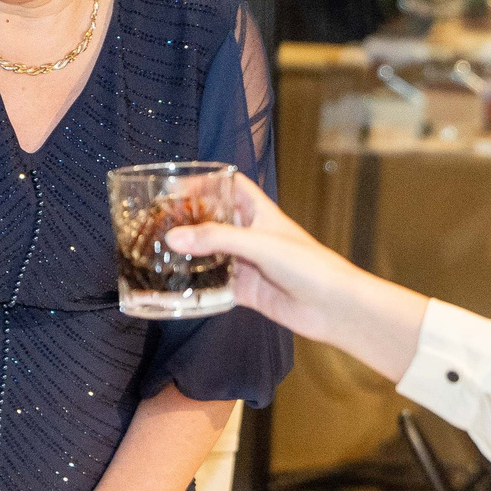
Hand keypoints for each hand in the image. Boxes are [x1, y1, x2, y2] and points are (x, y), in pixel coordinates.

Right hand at [163, 174, 413, 371]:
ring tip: (159, 254)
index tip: (176, 187)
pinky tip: (178, 289)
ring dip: (191, 256)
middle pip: (215, 221)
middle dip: (189, 222)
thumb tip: (175, 238)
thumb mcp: (259, 244)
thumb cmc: (309, 265)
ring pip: (212, 255)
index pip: (231, 187)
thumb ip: (216, 239)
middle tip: (158, 224)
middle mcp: (252, 237)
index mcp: (260, 214)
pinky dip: (198, 287)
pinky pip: (216, 287)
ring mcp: (248, 265)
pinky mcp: (247, 291)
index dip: (207, 183)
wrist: (333, 307)